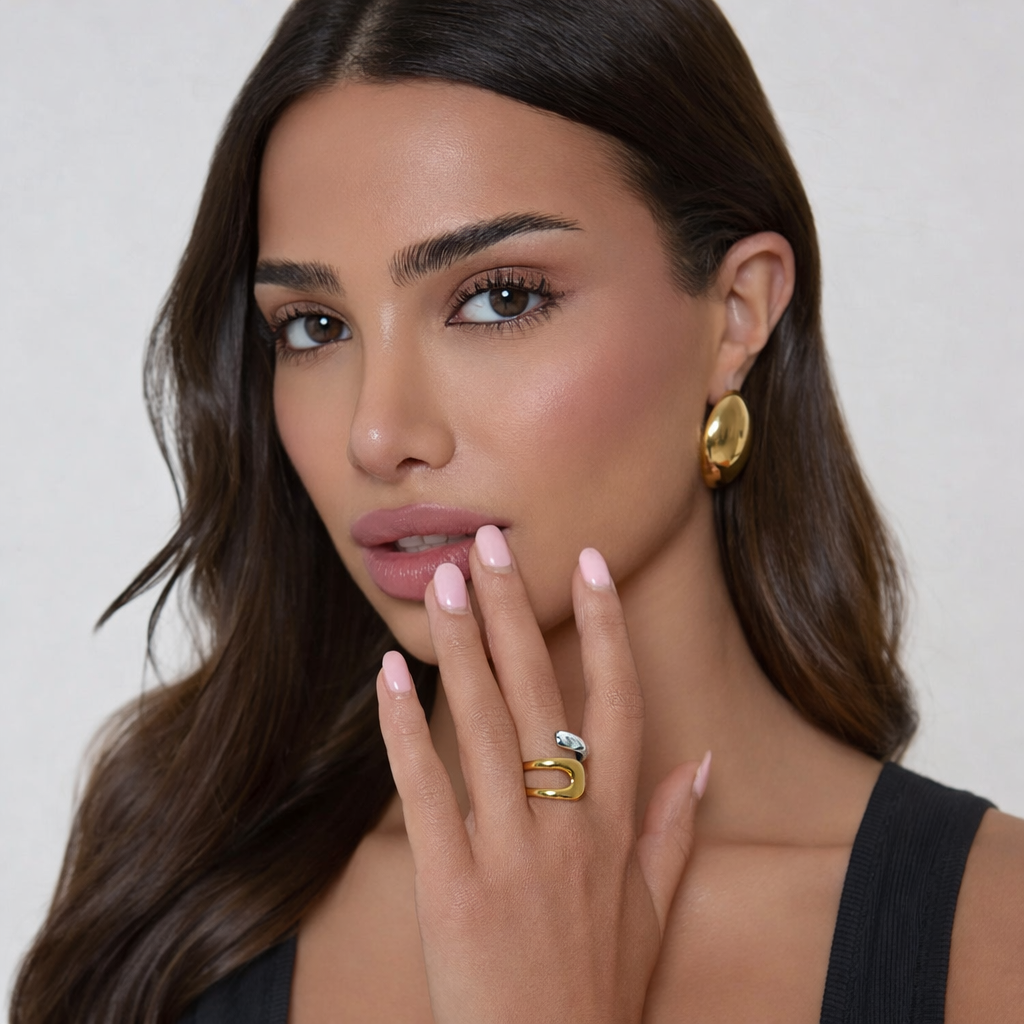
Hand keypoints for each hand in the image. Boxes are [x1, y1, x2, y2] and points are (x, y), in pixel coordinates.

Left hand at [376, 527, 707, 1023]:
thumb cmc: (597, 992)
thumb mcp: (653, 913)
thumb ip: (674, 830)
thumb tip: (701, 761)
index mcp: (615, 826)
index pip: (616, 702)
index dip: (605, 628)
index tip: (590, 564)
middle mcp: (567, 825)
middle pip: (538, 694)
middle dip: (515, 612)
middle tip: (489, 547)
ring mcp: (509, 852)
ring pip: (482, 726)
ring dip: (460, 649)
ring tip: (441, 585)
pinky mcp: (451, 884)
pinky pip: (425, 789)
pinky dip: (405, 728)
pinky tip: (389, 673)